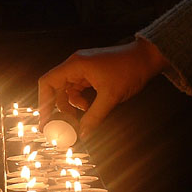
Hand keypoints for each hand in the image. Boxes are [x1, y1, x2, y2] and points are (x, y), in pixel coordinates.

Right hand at [38, 38, 169, 138]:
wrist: (148, 57)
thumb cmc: (130, 70)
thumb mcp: (111, 96)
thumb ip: (94, 116)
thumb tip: (82, 134)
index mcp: (75, 65)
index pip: (48, 82)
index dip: (43, 102)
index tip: (45, 120)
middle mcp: (75, 66)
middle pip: (54, 88)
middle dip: (56, 108)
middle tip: (58, 126)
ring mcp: (82, 69)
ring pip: (65, 91)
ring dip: (69, 106)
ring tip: (77, 120)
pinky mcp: (90, 74)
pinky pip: (76, 90)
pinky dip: (78, 101)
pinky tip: (88, 109)